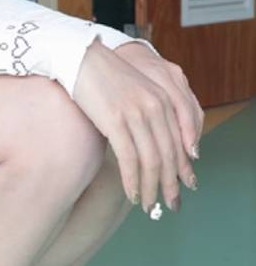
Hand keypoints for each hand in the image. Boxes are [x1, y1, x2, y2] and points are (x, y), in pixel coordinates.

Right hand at [72, 38, 203, 214]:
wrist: (80, 59)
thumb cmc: (105, 79)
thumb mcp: (137, 93)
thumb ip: (151, 114)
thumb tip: (155, 147)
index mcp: (165, 99)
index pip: (180, 142)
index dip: (183, 169)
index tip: (184, 187)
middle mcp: (156, 106)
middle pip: (169, 155)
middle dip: (171, 184)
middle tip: (171, 205)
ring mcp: (137, 114)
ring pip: (151, 161)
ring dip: (151, 188)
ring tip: (150, 206)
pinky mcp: (116, 121)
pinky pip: (129, 158)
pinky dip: (132, 181)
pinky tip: (132, 194)